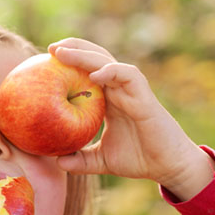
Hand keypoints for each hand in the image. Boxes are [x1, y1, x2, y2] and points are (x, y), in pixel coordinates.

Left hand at [47, 38, 214, 200]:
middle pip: (96, 58)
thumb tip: (57, 162)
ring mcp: (132, 91)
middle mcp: (119, 90)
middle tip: (51, 48)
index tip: (45, 63)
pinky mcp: (145, 98)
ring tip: (63, 52)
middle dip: (74, 48)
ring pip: (108, 62)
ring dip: (85, 54)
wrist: (168, 166)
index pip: (87, 72)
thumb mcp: (103, 160)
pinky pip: (128, 76)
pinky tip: (94, 74)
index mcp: (109, 100)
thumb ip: (81, 160)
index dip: (69, 63)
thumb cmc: (139, 159)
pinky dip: (112, 71)